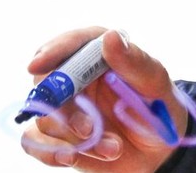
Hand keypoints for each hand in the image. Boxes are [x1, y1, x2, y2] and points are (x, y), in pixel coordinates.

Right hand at [20, 27, 183, 171]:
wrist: (160, 150)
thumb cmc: (160, 107)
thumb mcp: (155, 83)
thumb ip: (134, 62)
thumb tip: (110, 37)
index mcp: (98, 54)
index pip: (69, 45)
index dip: (51, 51)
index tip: (37, 65)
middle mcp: (75, 78)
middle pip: (46, 84)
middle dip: (65, 110)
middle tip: (88, 129)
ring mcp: (64, 108)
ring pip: (45, 119)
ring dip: (76, 138)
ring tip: (113, 148)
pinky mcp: (57, 136)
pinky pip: (35, 143)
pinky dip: (52, 153)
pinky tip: (73, 158)